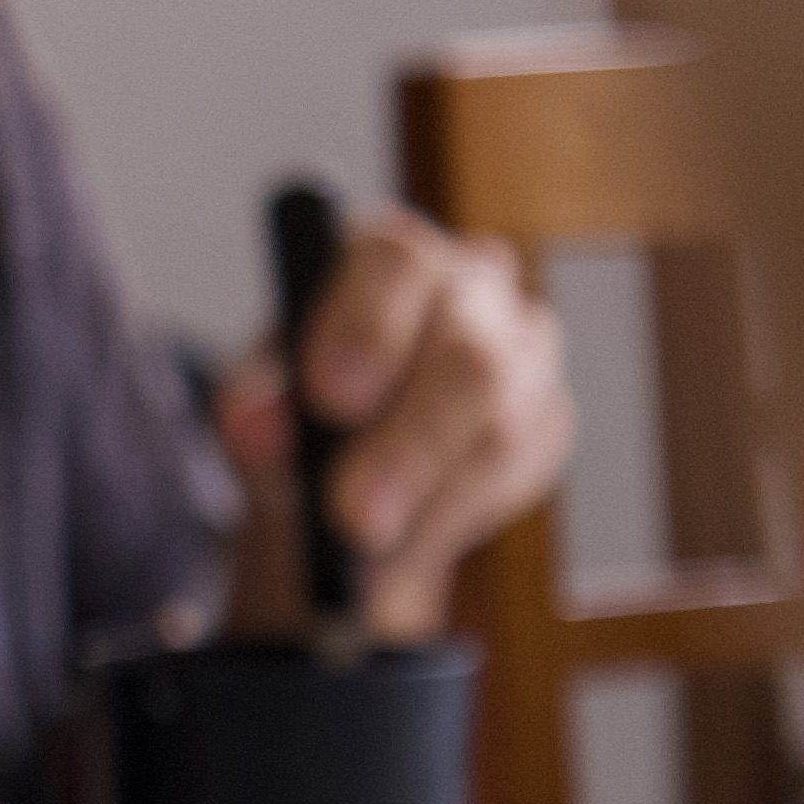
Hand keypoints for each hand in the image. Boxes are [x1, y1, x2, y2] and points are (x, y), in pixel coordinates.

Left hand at [219, 204, 571, 640]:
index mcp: (390, 256)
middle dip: (406, 447)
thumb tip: (256, 425)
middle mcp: (471, 286)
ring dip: (428, 499)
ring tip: (364, 546)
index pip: (397, 263)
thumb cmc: (296, 411)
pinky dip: (453, 517)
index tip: (329, 398)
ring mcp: (524, 349)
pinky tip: (405, 538)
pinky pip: (518, 473)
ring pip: (501, 427)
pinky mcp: (549, 415)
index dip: (366, 327)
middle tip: (352, 518)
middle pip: (468, 357)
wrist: (339, 472)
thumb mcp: (257, 407)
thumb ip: (255, 410)